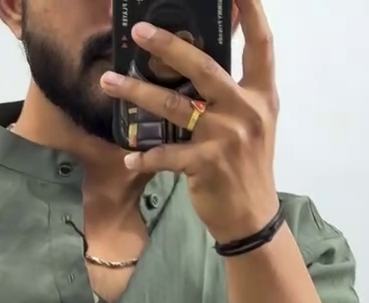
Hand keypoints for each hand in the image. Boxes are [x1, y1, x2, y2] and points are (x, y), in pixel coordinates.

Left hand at [100, 0, 279, 244]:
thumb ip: (235, 92)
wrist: (252, 216)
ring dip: (136, 93)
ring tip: (108, 80)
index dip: (251, 10)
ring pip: (173, 106)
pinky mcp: (205, 164)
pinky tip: (129, 157)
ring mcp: (225, 137)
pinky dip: (144, 156)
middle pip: (203, 67)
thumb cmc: (247, 167)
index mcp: (260, 94)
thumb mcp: (253, 122)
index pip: (260, 43)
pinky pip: (166, 155)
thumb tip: (202, 61)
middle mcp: (244, 109)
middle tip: (137, 30)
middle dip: (167, 45)